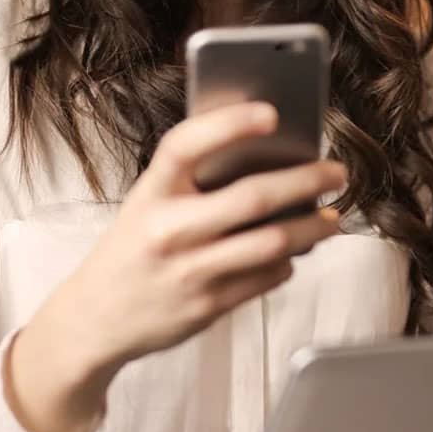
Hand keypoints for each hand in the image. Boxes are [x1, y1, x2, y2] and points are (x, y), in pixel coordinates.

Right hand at [7, 101, 345, 431]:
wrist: (96, 318)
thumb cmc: (132, 248)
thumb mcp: (146, 203)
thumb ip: (191, 182)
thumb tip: (265, 157)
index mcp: (150, 193)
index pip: (188, 145)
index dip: (230, 124)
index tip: (272, 113)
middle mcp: (168, 230)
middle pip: (251, 198)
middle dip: (305, 181)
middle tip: (336, 172)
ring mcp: (189, 271)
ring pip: (271, 243)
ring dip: (311, 227)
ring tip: (332, 217)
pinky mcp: (207, 306)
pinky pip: (265, 277)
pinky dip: (287, 261)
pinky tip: (294, 252)